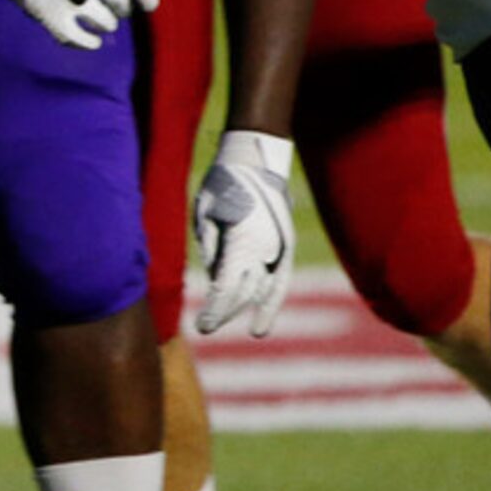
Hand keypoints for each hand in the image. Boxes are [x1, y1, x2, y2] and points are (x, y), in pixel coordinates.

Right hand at [0, 0, 157, 50]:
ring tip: (102, 19)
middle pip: (121, 2)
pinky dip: (89, 43)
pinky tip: (93, 42)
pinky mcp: (52, 14)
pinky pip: (79, 39)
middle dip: (122, 8)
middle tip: (118, 9)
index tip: (150, 6)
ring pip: (105, 22)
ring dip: (107, 23)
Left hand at [192, 130, 295, 336]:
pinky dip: (276, 298)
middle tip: (208, 326)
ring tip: (254, 330)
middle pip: (244, 293)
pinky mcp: (287, 243)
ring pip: (268, 289)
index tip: (203, 327)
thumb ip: (210, 252)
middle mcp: (265, 248)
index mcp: (241, 242)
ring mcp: (280, 246)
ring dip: (254, 309)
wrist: (255, 159)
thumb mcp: (204, 217)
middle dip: (226, 311)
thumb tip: (215, 280)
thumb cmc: (221, 185)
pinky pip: (283, 279)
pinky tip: (270, 314)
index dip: (214, 311)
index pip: (226, 289)